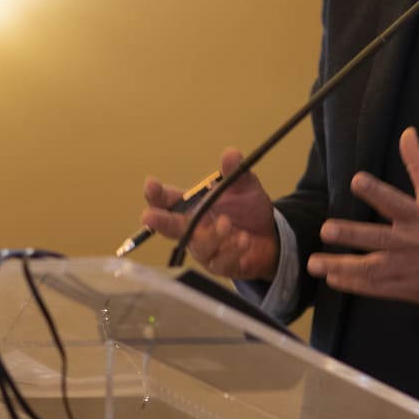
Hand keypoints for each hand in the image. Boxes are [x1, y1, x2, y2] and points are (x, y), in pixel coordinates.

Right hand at [140, 148, 279, 280]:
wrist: (270, 236)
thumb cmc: (247, 211)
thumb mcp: (244, 187)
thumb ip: (235, 172)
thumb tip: (230, 153)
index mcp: (193, 207)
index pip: (168, 200)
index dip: (156, 194)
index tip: (150, 185)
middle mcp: (194, 229)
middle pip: (171, 227)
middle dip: (160, 222)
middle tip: (149, 216)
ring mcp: (206, 250)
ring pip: (200, 246)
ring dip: (213, 235)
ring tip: (227, 224)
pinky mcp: (222, 265)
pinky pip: (222, 261)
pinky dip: (232, 250)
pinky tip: (243, 240)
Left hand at [308, 128, 418, 308]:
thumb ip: (418, 164)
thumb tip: (408, 132)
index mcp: (417, 215)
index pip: (394, 200)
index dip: (375, 190)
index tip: (356, 180)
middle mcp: (408, 240)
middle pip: (375, 237)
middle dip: (349, 234)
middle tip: (326, 230)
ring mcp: (404, 266)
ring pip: (368, 266)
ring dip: (340, 265)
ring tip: (315, 264)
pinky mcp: (403, 287)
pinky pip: (373, 286)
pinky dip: (352, 283)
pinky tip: (333, 279)